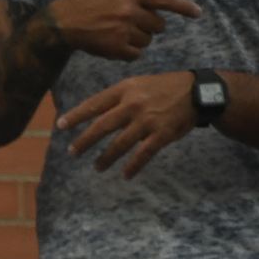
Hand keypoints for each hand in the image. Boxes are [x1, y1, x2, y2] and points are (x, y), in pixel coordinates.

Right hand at [51, 0, 200, 60]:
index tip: (197, 13)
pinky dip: (130, 52)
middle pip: (158, 25)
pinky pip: (135, 54)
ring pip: (147, 41)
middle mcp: (130, 11)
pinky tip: (118, 45)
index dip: (184, 7)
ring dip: (140, 40)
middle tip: (135, 23)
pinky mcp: (115, 48)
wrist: (65, 21)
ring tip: (124, 34)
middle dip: (151, 26)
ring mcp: (123, 30)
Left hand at [56, 71, 197, 177]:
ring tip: (97, 167)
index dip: (76, 116)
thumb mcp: (138, 84)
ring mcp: (147, 120)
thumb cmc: (163, 88)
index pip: (94, 104)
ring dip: (105, 158)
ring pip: (119, 144)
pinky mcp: (161, 134)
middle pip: (101, 126)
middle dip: (84, 142)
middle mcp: (133, 104)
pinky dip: (133, 167)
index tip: (60, 126)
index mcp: (125, 90)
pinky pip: (143, 155)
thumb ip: (118, 97)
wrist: (198, 91)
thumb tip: (94, 114)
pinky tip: (125, 175)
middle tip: (73, 152)